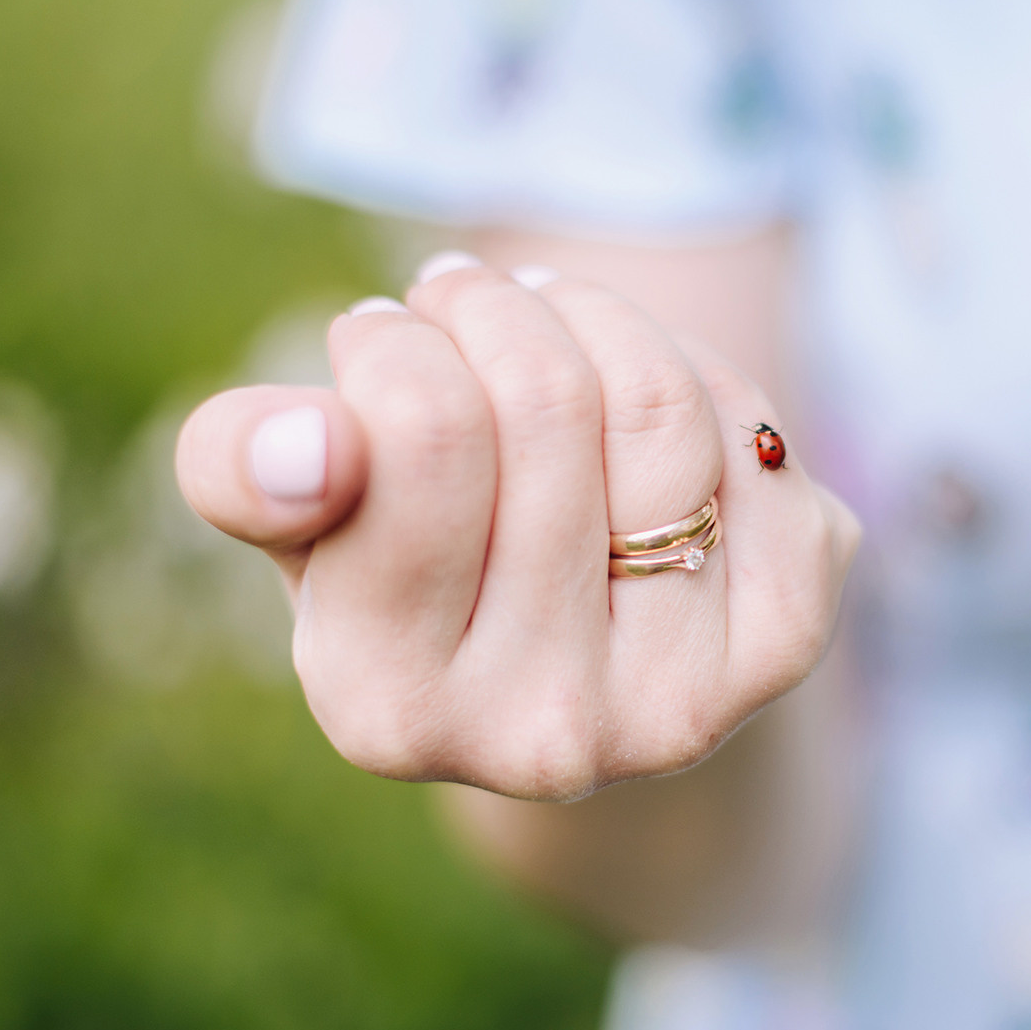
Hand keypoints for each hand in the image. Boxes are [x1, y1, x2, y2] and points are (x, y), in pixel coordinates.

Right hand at [174, 261, 860, 798]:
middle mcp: (537, 734)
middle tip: (468, 295)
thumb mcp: (300, 518)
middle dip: (497, 310)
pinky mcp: (782, 649)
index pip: (420, 434)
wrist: (569, 662)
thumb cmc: (409, 561)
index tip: (387, 330)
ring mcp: (676, 701)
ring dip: (597, 319)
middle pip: (546, 402)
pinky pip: (757, 439)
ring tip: (550, 317)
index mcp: (384, 709)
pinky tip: (646, 405)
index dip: (400, 342)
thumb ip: (248, 469)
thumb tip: (310, 442)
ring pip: (660, 408)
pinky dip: (705, 380)